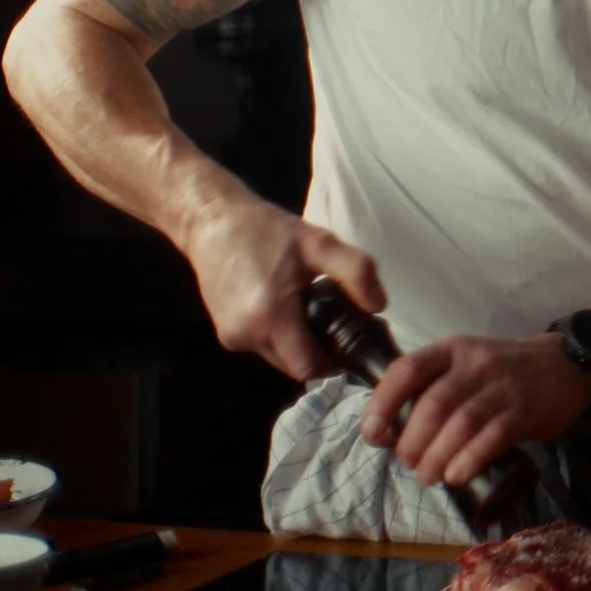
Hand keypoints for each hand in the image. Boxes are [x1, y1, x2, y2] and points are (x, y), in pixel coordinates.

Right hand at [182, 195, 385, 381]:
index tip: (351, 341)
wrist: (211, 221)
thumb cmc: (267, 231)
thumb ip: (356, 273)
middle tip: (335, 320)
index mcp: (270, 320)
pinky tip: (286, 304)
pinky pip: (262, 345)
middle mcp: (246, 337)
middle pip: (295, 366)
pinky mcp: (224, 333)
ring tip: (309, 307)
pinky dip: (279, 334)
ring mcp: (231, 338)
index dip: (335, 362)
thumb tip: (379, 306)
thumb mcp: (320, 244)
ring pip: (279, 358)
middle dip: (319, 351)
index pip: (310, 369)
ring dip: (298, 342)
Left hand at [361, 332, 590, 488]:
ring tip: (427, 477)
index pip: (408, 369)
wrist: (569, 364)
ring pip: (460, 425)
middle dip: (411, 442)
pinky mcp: (524, 412)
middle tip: (408, 463)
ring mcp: (502, 388)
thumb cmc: (507, 369)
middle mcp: (475, 365)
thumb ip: (435, 386)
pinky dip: (468, 460)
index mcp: (453, 350)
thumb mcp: (468, 362)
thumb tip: (390, 430)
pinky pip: (491, 439)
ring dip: (436, 458)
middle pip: (432, 405)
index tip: (373, 433)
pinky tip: (455, 476)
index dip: (383, 403)